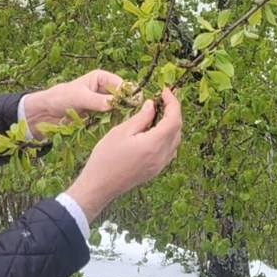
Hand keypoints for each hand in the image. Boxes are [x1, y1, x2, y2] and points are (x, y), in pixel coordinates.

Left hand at [22, 69, 123, 139]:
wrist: (48, 112)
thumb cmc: (61, 97)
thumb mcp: (79, 97)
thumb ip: (96, 100)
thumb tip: (113, 103)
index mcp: (102, 78)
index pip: (122, 84)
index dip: (129, 94)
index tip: (134, 105)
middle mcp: (106, 90)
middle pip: (124, 98)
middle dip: (128, 107)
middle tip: (132, 117)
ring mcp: (104, 104)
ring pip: (120, 110)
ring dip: (123, 117)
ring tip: (126, 125)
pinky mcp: (101, 116)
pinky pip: (112, 119)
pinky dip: (114, 124)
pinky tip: (117, 129)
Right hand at [65, 88, 182, 221]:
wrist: (99, 186)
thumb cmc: (106, 157)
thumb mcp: (121, 131)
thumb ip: (141, 117)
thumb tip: (152, 105)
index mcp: (154, 144)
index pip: (174, 120)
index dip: (173, 103)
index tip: (165, 90)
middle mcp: (162, 156)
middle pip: (177, 129)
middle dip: (173, 111)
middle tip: (162, 98)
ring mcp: (160, 165)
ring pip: (175, 140)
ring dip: (171, 124)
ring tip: (158, 111)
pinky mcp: (155, 170)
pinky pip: (169, 150)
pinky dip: (167, 136)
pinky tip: (154, 130)